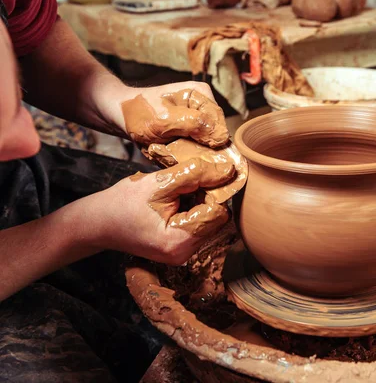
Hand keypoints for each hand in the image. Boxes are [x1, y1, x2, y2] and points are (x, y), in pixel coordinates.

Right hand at [91, 157, 234, 264]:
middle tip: (185, 183)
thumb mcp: (159, 182)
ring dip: (199, 202)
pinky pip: (198, 225)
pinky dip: (192, 209)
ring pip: (209, 221)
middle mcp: (184, 254)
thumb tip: (228, 170)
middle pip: (216, 219)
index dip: (213, 191)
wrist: (97, 223)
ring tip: (176, 193)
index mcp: (178, 242)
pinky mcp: (179, 249)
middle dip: (206, 197)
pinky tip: (175, 202)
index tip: (199, 176)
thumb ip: (196, 174)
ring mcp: (182, 254)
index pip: (218, 213)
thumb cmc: (122, 203)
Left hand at [118, 82, 229, 147]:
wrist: (118, 115)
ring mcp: (197, 120)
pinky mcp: (190, 132)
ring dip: (188, 153)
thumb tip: (222, 136)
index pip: (220, 124)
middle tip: (174, 149)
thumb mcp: (164, 120)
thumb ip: (194, 125)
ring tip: (169, 150)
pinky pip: (195, 149)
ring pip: (205, 146)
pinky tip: (169, 151)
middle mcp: (204, 106)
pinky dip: (182, 154)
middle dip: (197, 148)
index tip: (190, 148)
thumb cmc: (138, 112)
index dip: (210, 141)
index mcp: (202, 94)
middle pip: (214, 137)